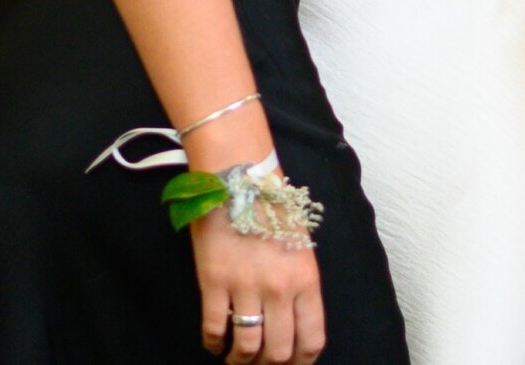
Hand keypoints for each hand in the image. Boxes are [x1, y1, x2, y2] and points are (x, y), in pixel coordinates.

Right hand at [194, 210, 325, 361]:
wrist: (239, 178)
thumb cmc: (273, 209)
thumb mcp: (300, 248)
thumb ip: (300, 286)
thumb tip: (292, 324)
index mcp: (306, 279)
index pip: (311, 339)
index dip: (301, 363)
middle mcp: (279, 288)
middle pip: (279, 351)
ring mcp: (245, 286)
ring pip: (247, 346)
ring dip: (240, 360)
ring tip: (235, 358)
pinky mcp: (214, 281)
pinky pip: (214, 327)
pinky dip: (213, 343)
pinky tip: (214, 343)